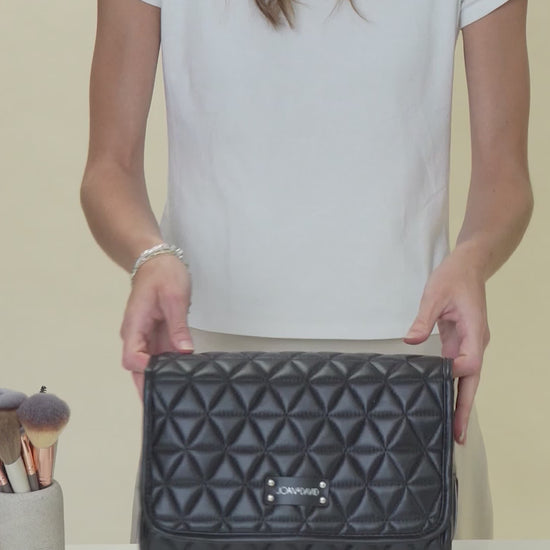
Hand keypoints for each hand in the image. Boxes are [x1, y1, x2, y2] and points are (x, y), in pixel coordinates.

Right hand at [120, 254, 193, 397]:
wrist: (157, 260)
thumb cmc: (163, 274)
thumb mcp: (174, 298)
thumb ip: (178, 326)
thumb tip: (184, 351)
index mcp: (135, 325)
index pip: (132, 357)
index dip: (145, 370)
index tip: (163, 378)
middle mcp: (136, 334)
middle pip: (138, 367)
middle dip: (149, 385)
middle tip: (164, 405)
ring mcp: (146, 335)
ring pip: (149, 363)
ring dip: (159, 377)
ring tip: (174, 394)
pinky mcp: (156, 334)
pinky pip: (160, 354)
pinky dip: (168, 365)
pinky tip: (180, 376)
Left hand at [403, 250, 489, 445]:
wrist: (468, 265)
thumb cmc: (453, 277)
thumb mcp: (435, 295)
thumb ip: (423, 319)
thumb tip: (410, 341)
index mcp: (474, 331)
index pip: (469, 362)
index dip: (454, 374)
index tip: (438, 380)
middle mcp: (475, 342)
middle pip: (472, 380)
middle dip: (464, 407)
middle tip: (457, 436)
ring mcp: (469, 343)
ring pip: (466, 377)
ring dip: (459, 400)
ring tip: (451, 427)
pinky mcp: (459, 341)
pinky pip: (457, 367)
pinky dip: (450, 384)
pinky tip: (440, 397)